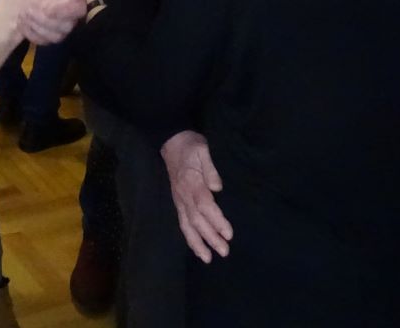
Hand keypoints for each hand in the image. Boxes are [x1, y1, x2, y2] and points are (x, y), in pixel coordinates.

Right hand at [161, 130, 231, 262]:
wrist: (171, 141)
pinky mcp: (178, 202)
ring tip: (208, 258)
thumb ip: (210, 168)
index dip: (216, 221)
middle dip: (210, 237)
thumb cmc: (190, 145)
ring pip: (186, 225)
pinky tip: (197, 247)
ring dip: (197, 243)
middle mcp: (183, 195)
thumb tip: (217, 187)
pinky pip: (182, 223)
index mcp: (191, 182)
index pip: (204, 205)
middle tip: (224, 251)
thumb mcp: (202, 149)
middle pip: (196, 220)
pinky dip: (189, 237)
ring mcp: (179, 200)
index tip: (228, 233)